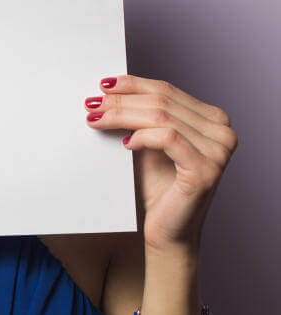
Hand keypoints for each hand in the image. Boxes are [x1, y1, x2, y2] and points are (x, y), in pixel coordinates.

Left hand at [83, 74, 238, 256]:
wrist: (166, 230)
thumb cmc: (156, 186)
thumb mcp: (148, 141)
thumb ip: (140, 116)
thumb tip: (107, 89)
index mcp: (213, 119)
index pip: (167, 89)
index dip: (132, 84)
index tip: (102, 85)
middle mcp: (223, 131)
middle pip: (162, 100)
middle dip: (121, 100)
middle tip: (91, 104)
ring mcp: (219, 151)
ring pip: (162, 116)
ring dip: (123, 115)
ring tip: (97, 120)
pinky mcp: (206, 170)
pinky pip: (168, 138)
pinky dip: (142, 136)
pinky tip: (126, 143)